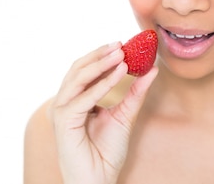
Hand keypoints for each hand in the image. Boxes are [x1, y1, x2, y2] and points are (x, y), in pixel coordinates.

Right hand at [50, 41, 157, 183]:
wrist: (99, 180)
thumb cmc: (107, 151)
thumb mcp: (126, 115)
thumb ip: (136, 93)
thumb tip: (152, 69)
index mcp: (75, 99)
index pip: (85, 69)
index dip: (102, 55)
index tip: (123, 44)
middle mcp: (65, 103)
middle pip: (78, 69)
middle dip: (100, 55)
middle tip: (121, 45)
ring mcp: (62, 112)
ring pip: (78, 78)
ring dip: (101, 64)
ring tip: (122, 55)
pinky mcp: (64, 123)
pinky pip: (83, 98)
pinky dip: (102, 84)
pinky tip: (119, 74)